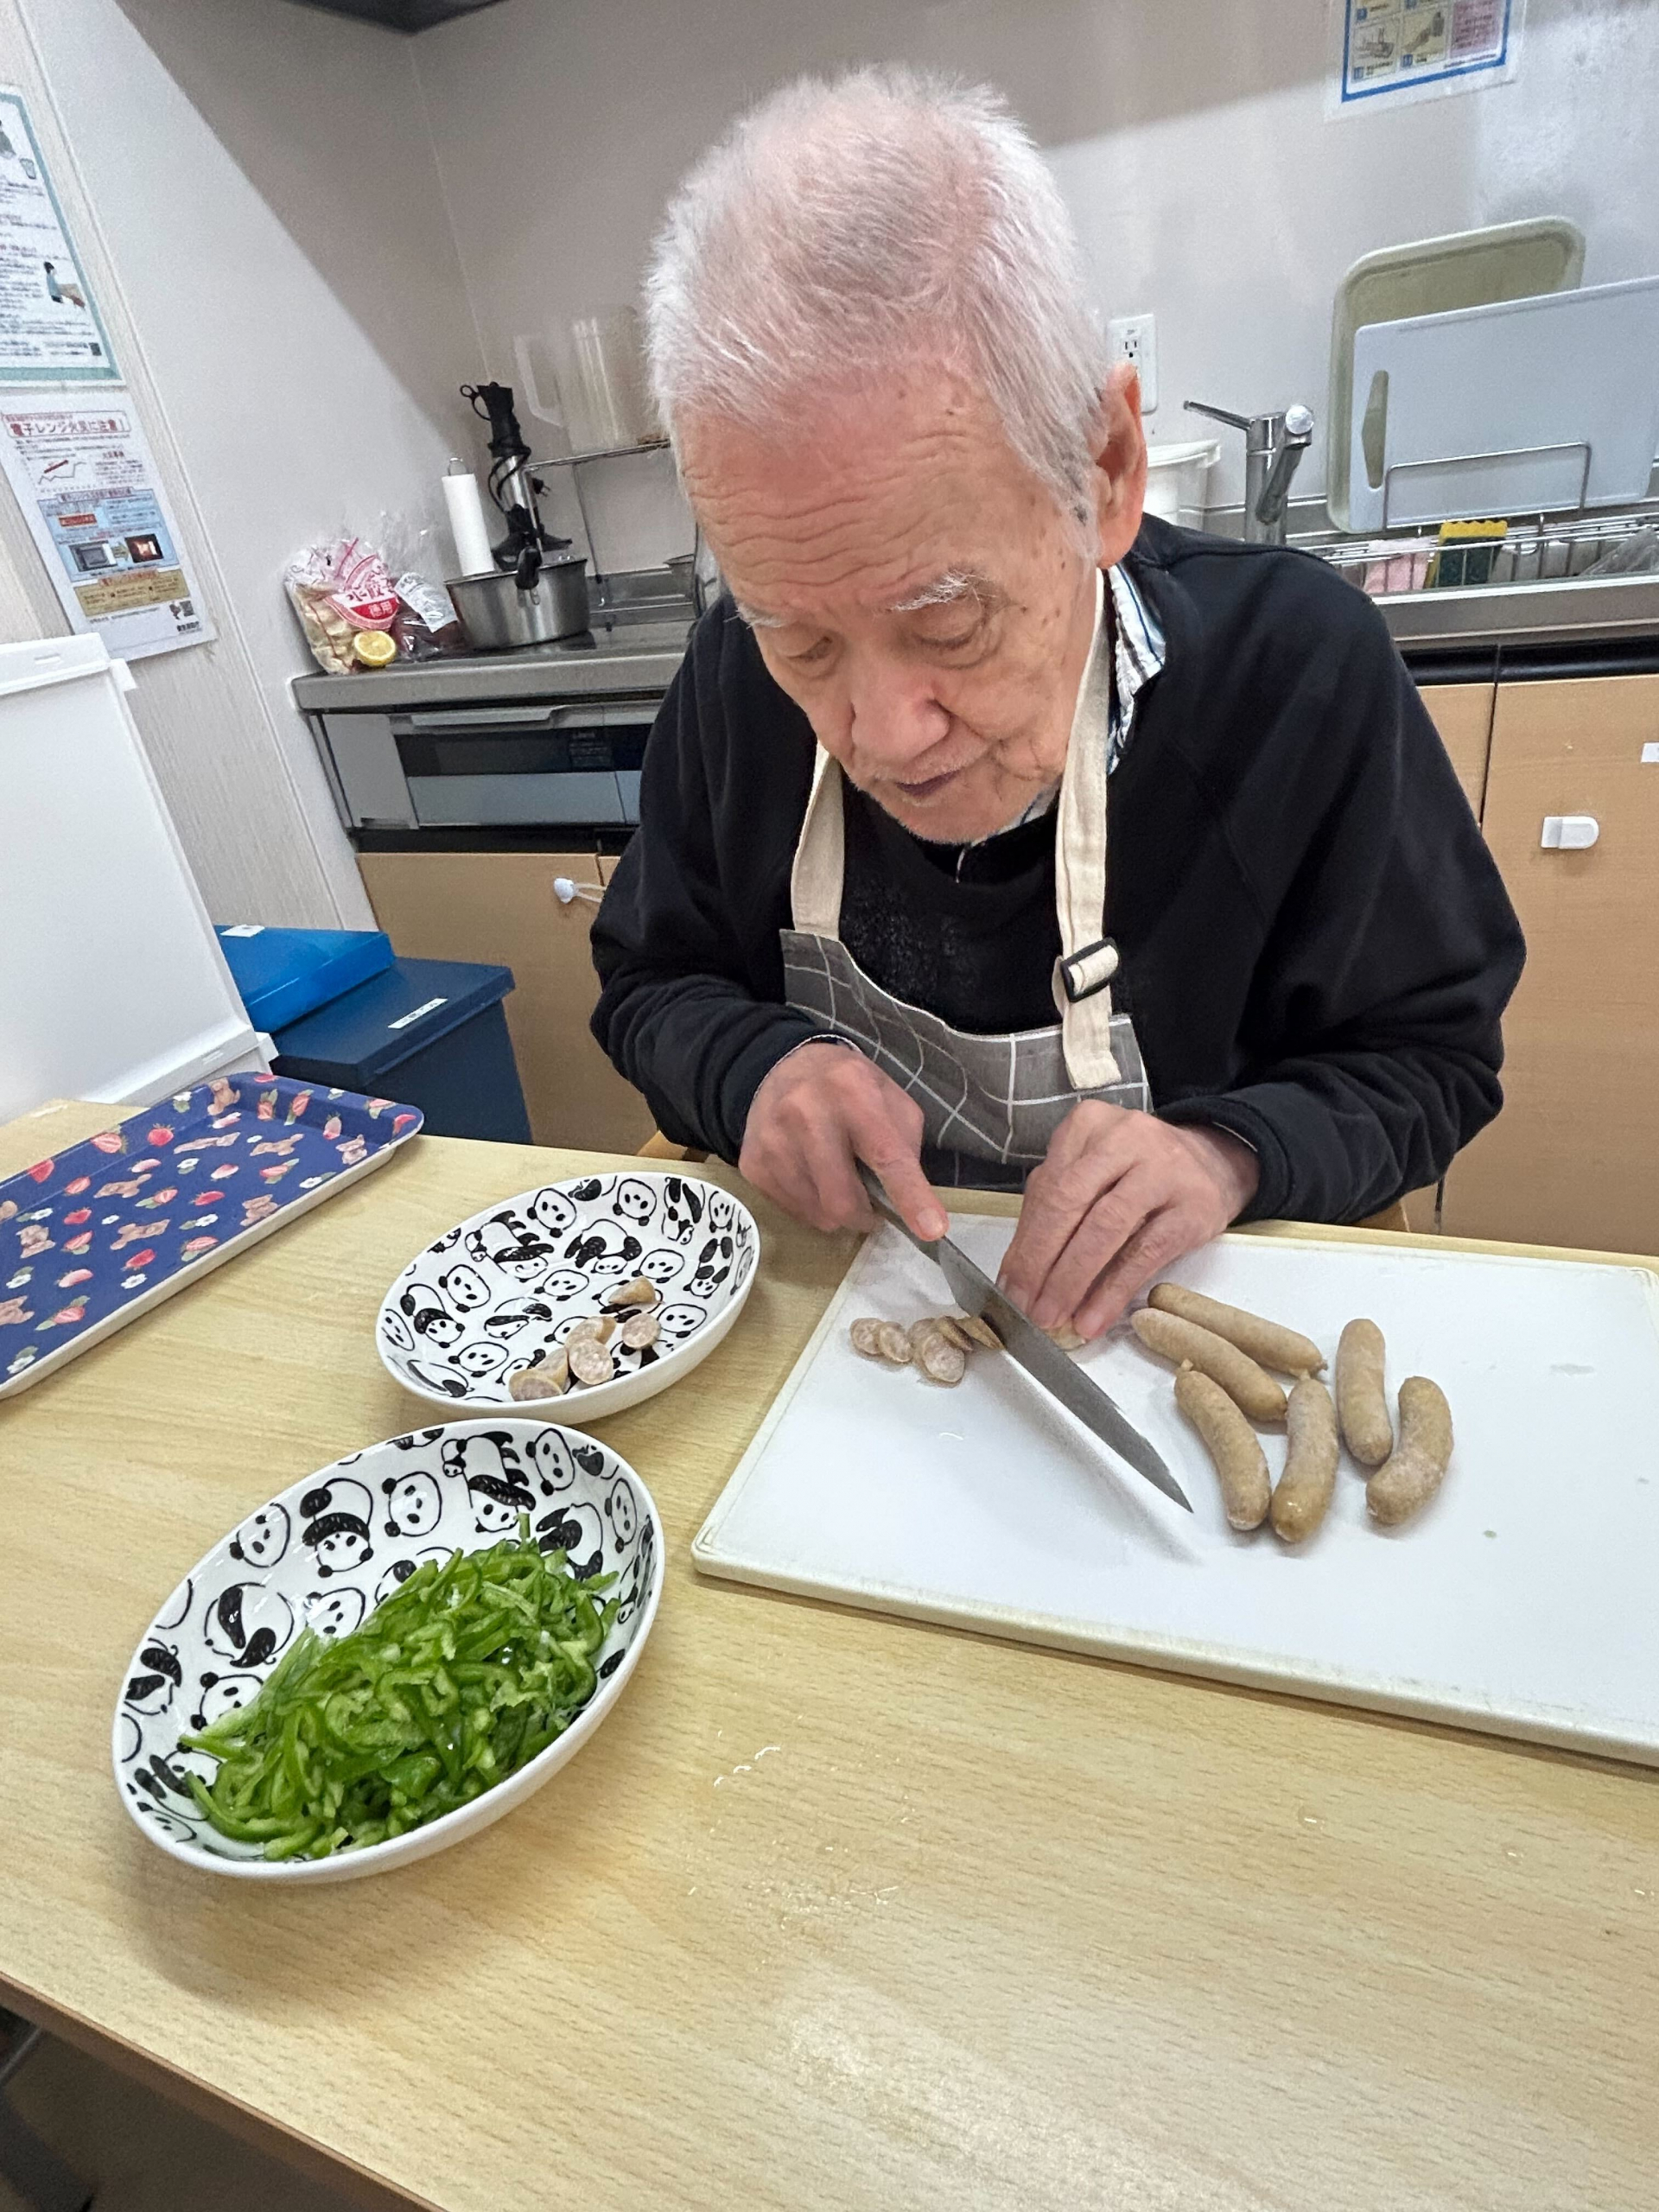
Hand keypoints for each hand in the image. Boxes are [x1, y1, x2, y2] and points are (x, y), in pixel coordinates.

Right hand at [739, 1042, 948, 1240]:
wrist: (781, 1067)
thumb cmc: (847, 1088)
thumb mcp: (890, 1098)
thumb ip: (905, 1145)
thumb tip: (909, 1202)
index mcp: (853, 1091)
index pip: (886, 1153)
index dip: (911, 1195)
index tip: (931, 1229)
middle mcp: (806, 1113)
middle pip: (843, 1199)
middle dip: (865, 1216)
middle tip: (870, 1207)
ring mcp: (773, 1140)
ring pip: (818, 1213)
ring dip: (837, 1211)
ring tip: (837, 1179)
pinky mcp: (753, 1163)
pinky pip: (794, 1211)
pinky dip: (812, 1206)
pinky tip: (811, 1176)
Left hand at [998, 1103, 1258, 1341]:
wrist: (1213, 1164)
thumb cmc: (1138, 1172)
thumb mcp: (1093, 1172)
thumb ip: (1054, 1208)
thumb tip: (1018, 1273)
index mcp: (1088, 1125)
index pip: (1046, 1190)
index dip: (1023, 1245)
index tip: (1008, 1288)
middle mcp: (1124, 1138)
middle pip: (1069, 1204)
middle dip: (1041, 1263)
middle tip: (1026, 1307)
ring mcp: (1162, 1170)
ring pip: (1104, 1229)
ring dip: (1072, 1281)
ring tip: (1054, 1317)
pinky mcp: (1192, 1207)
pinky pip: (1144, 1255)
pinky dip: (1112, 1292)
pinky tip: (1093, 1317)